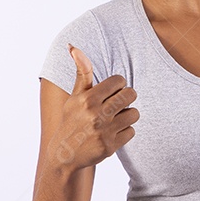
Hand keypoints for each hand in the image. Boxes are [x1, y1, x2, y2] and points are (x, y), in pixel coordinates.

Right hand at [48, 44, 138, 172]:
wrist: (65, 154)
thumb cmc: (72, 120)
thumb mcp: (75, 96)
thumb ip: (81, 72)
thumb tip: (73, 46)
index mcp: (87, 99)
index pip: (119, 80)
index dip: (118, 84)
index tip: (112, 90)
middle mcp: (96, 114)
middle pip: (130, 95)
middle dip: (127, 97)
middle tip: (119, 102)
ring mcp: (104, 131)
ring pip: (134, 114)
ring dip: (128, 115)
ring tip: (117, 117)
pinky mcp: (111, 146)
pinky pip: (131, 131)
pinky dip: (125, 131)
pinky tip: (113, 132)